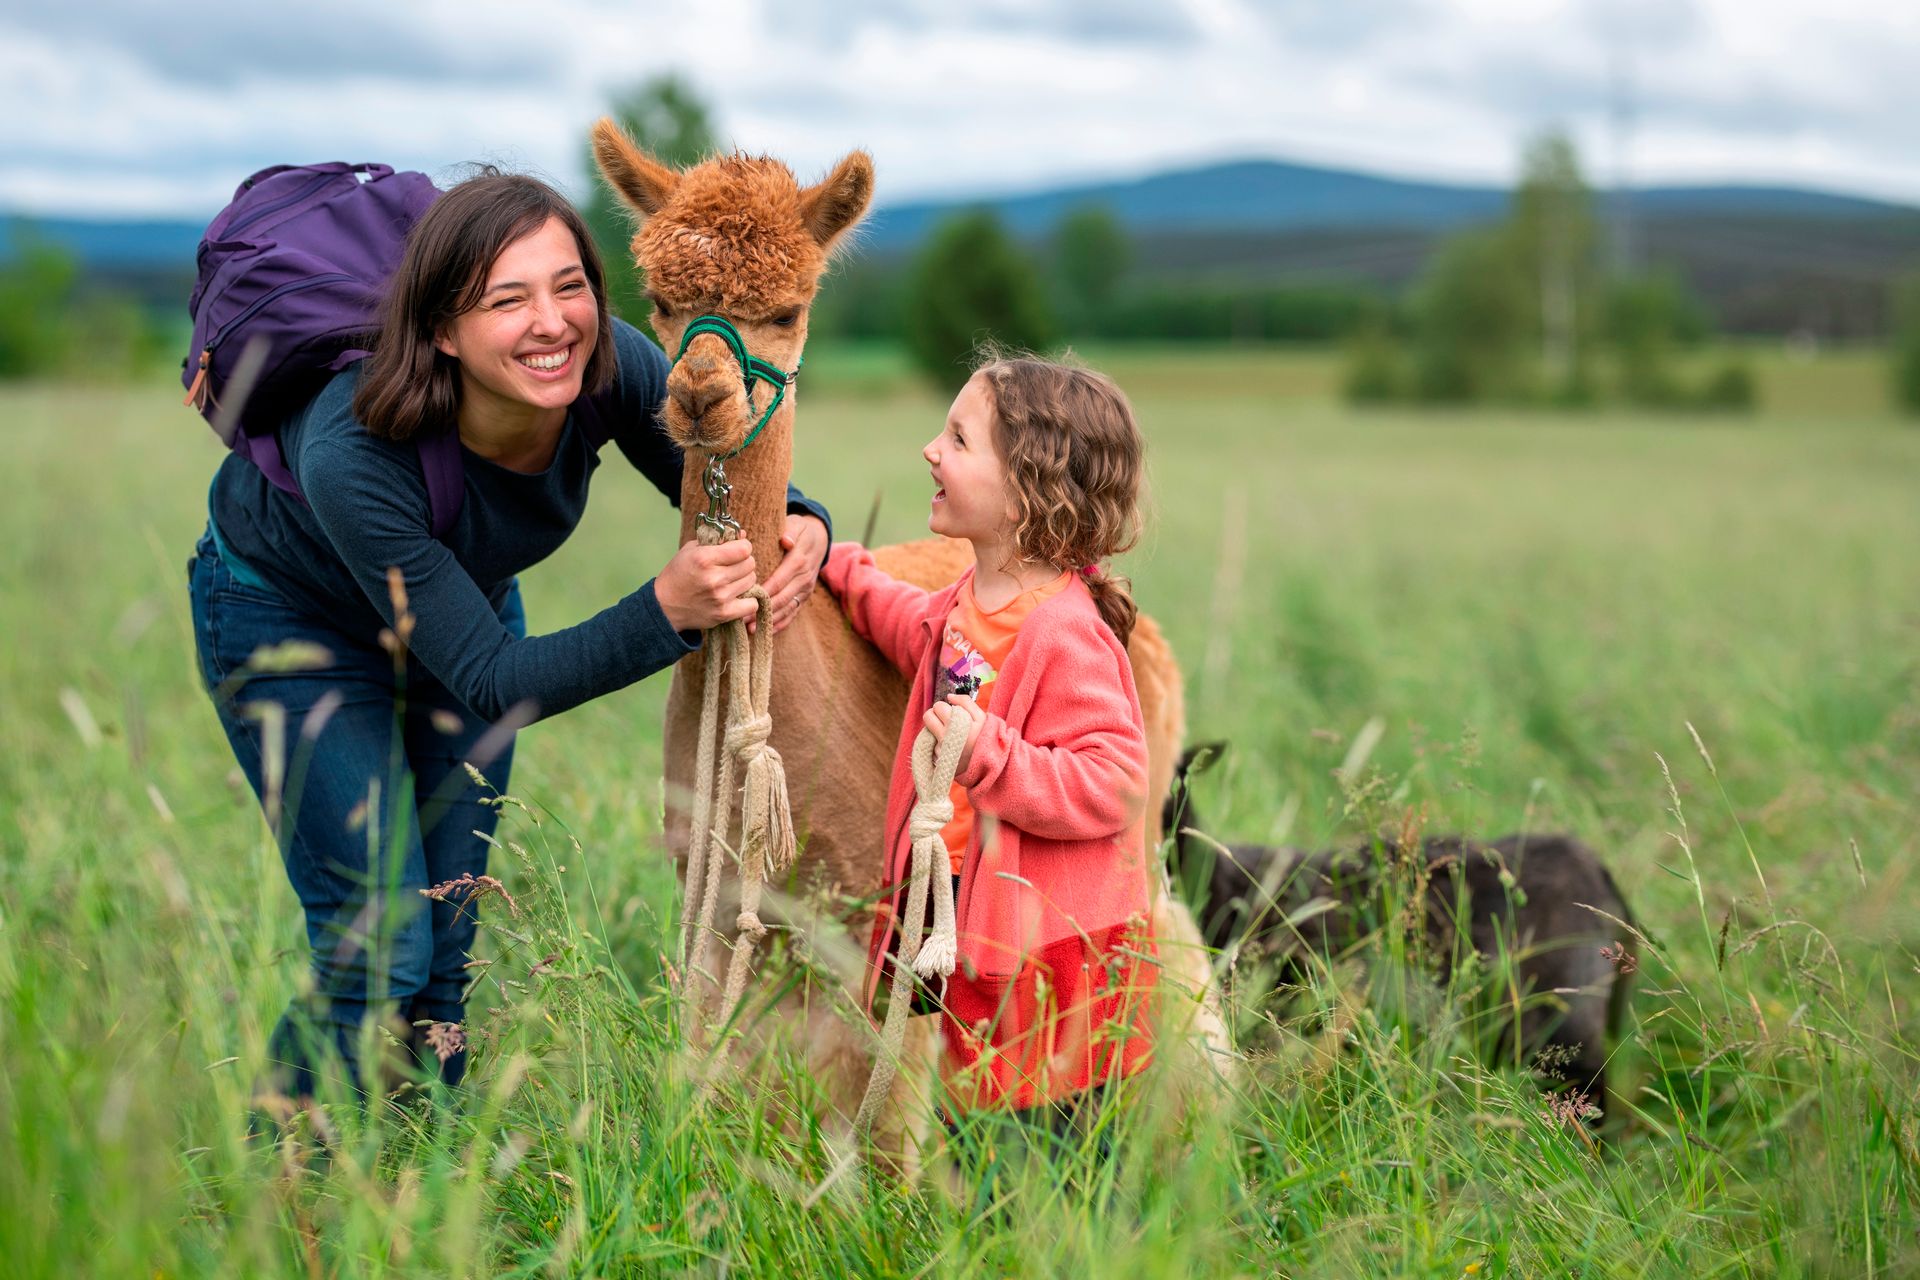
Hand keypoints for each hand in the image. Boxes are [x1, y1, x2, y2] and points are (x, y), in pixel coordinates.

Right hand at [655, 538, 757, 632]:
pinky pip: (752, 605)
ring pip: (751, 581)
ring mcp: (720, 597)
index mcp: (704, 558)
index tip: (737, 550)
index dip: (743, 547)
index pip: (744, 549)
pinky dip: (748, 601)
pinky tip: (737, 597)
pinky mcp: (724, 614)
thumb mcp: (691, 550)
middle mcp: (714, 578)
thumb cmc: (678, 574)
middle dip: (744, 562)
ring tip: (731, 580)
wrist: (664, 606)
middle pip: (750, 564)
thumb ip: (717, 540)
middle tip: (733, 566)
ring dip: (744, 579)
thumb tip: (743, 534)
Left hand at [756, 513, 828, 633]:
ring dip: (770, 620)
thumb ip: (790, 530)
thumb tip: (785, 540)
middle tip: (743, 620)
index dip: (763, 592)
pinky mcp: (804, 596)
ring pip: (787, 609)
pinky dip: (780, 623)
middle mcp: (804, 578)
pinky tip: (766, 631)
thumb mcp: (796, 523)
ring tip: (751, 629)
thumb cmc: (800, 530)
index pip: (779, 580)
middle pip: (782, 598)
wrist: (820, 538)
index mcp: (799, 561)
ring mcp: (805, 589)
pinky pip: (793, 613)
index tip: (747, 600)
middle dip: (763, 611)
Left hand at [922, 694, 985, 772]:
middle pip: (927, 716)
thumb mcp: (982, 717)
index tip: (952, 712)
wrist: (987, 765)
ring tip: (950, 733)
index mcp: (956, 724)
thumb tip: (949, 696)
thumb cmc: (985, 738)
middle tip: (946, 719)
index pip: (938, 707)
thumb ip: (966, 702)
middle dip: (935, 714)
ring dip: (936, 728)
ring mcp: (940, 749)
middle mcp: (945, 736)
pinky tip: (950, 745)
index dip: (945, 707)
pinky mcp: (938, 758)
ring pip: (928, 730)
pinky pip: (932, 743)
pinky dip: (938, 741)